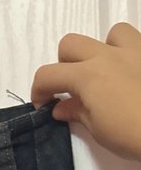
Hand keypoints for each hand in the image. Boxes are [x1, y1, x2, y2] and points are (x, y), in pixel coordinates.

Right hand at [30, 21, 140, 161]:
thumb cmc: (132, 135)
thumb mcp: (99, 130)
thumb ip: (78, 112)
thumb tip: (62, 107)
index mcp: (87, 76)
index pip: (48, 74)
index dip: (39, 90)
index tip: (44, 104)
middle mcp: (108, 56)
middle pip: (71, 44)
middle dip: (64, 65)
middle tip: (73, 88)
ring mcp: (135, 52)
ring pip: (111, 33)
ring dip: (103, 50)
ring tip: (109, 74)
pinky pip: (139, 43)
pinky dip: (131, 55)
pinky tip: (134, 76)